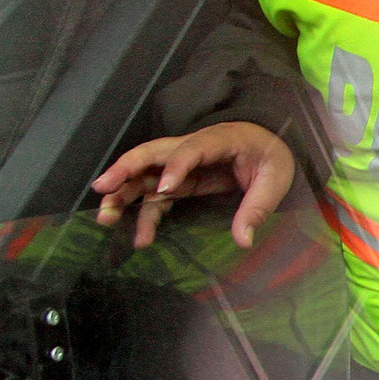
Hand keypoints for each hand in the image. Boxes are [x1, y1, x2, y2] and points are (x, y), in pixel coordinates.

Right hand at [92, 122, 294, 249]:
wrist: (270, 148)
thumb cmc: (271, 157)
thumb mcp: (275, 180)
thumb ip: (257, 208)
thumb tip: (243, 240)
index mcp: (222, 139)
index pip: (194, 148)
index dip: (177, 167)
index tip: (164, 189)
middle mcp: (194, 147)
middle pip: (153, 153)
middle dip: (126, 169)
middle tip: (103, 189)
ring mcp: (183, 164)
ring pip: (145, 174)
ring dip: (123, 194)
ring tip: (106, 219)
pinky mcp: (181, 181)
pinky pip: (156, 196)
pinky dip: (145, 214)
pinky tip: (140, 238)